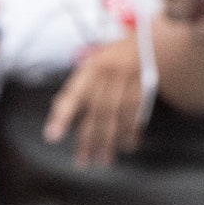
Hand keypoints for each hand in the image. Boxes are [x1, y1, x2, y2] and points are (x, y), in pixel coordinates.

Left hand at [43, 35, 147, 166]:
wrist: (150, 43)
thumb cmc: (114, 58)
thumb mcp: (93, 63)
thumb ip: (78, 87)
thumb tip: (58, 113)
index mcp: (93, 67)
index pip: (75, 93)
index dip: (63, 114)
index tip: (53, 135)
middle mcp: (111, 73)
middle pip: (98, 111)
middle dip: (89, 138)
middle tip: (82, 161)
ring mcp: (130, 81)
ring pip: (117, 115)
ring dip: (110, 140)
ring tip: (103, 160)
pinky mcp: (145, 88)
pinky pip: (137, 112)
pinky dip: (132, 130)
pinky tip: (127, 145)